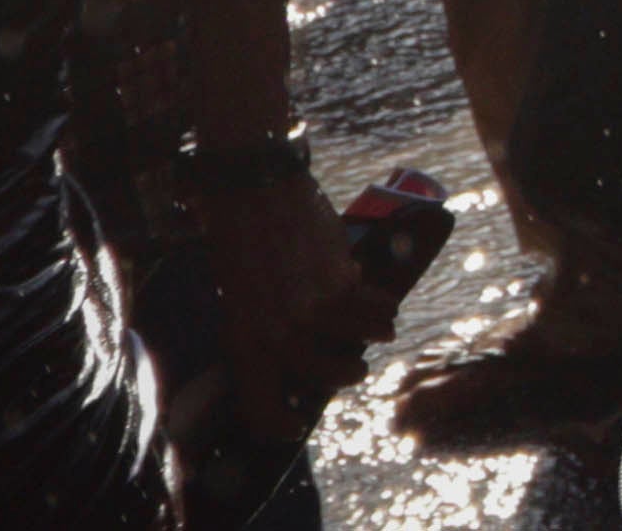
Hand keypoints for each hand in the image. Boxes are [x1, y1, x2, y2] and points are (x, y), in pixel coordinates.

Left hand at [193, 170, 394, 438]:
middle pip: (325, 379)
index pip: (263, 409)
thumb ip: (263, 334)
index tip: (296, 424)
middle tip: (350, 365)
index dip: (282, 426)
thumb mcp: (238, 302)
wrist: (252, 196)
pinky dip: (383, 308)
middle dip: (343, 373)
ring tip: (379, 331)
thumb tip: (294, 354)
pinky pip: (375, 311)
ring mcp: (310, 314)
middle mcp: (277, 339)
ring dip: (373, 339)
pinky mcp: (340, 286)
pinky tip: (383, 305)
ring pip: (358, 348)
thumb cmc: (238, 247)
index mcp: (243, 346)